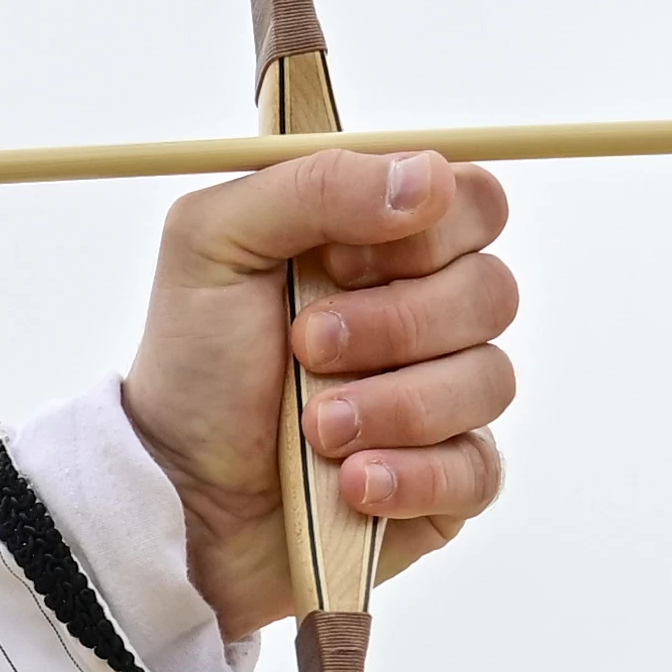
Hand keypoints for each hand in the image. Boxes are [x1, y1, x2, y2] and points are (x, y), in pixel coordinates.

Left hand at [115, 147, 515, 645]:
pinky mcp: (450, 480)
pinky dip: (410, 475)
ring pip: (489, 380)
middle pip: (492, 290)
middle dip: (393, 324)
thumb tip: (429, 178)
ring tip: (313, 428)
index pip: (472, 203)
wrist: (179, 493)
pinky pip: (478, 469)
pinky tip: (350, 482)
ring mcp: (447, 398)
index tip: (337, 261)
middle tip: (307, 346)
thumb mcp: (215, 243)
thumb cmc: (197, 364)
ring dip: (393, 404)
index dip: (427, 230)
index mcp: (384, 242)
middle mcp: (430, 313)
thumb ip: (313, 185)